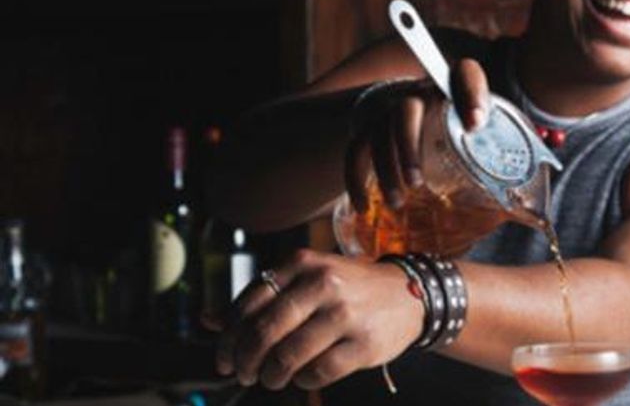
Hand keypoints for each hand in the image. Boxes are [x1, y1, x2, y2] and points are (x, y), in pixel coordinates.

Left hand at [215, 249, 422, 390]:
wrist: (409, 293)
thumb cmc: (347, 289)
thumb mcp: (305, 280)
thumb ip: (259, 299)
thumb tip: (205, 321)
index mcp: (303, 264)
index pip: (248, 305)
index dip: (228, 338)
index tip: (224, 359)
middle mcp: (324, 284)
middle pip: (264, 333)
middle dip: (246, 362)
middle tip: (244, 374)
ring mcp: (346, 314)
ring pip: (288, 357)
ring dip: (271, 376)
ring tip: (272, 379)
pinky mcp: (364, 343)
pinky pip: (318, 372)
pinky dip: (302, 380)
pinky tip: (302, 376)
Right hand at [346, 58, 490, 210]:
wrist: (425, 124)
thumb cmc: (462, 138)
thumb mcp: (484, 141)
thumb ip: (499, 158)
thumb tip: (529, 210)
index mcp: (454, 91)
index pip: (464, 73)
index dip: (471, 92)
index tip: (476, 124)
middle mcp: (419, 95)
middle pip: (405, 108)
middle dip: (408, 145)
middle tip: (418, 182)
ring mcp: (389, 111)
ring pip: (378, 132)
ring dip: (385, 169)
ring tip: (399, 201)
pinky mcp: (368, 132)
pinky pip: (355, 151)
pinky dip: (354, 178)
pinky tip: (361, 206)